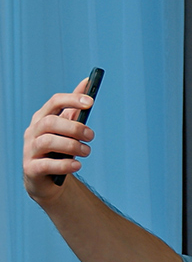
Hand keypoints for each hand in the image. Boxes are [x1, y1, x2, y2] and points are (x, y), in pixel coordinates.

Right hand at [22, 79, 94, 202]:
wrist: (48, 180)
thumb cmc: (59, 150)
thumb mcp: (67, 128)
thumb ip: (75, 107)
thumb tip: (88, 81)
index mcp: (42, 118)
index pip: (54, 102)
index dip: (72, 100)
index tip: (91, 102)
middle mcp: (33, 132)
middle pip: (50, 122)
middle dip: (74, 127)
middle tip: (91, 136)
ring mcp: (30, 150)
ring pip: (47, 142)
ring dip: (72, 146)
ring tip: (87, 151)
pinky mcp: (31, 169)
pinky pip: (46, 165)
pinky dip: (64, 165)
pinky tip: (77, 165)